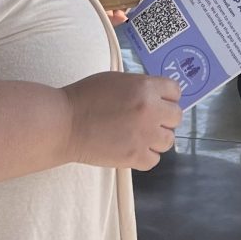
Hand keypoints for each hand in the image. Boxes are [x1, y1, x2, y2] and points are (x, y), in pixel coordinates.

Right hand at [62, 71, 181, 169]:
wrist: (65, 123)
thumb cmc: (85, 97)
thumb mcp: (117, 80)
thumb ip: (141, 86)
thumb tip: (157, 95)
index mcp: (145, 87)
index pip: (175, 91)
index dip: (167, 96)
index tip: (160, 100)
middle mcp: (150, 110)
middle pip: (176, 116)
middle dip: (164, 117)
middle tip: (150, 119)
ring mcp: (144, 135)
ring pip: (169, 140)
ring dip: (157, 137)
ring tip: (140, 135)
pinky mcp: (134, 157)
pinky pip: (154, 159)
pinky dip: (145, 155)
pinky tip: (133, 147)